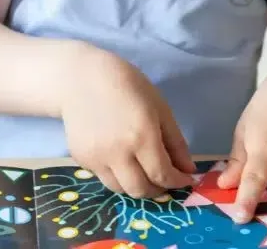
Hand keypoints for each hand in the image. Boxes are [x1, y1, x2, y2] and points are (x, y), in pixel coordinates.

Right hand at [60, 46, 195, 197]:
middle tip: (164, 178)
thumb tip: (187, 169)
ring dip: (135, 185)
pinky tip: (118, 155)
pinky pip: (103, 176)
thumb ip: (175, 141)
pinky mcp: (81, 159)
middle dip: (157, 189)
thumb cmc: (125, 83)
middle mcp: (118, 153)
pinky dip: (116, 174)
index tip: (185, 179)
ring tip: (142, 170)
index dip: (178, 182)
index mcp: (142, 136)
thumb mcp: (158, 105)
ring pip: (120, 189)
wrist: (79, 77)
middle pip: (141, 190)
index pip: (163, 175)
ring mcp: (96, 158)